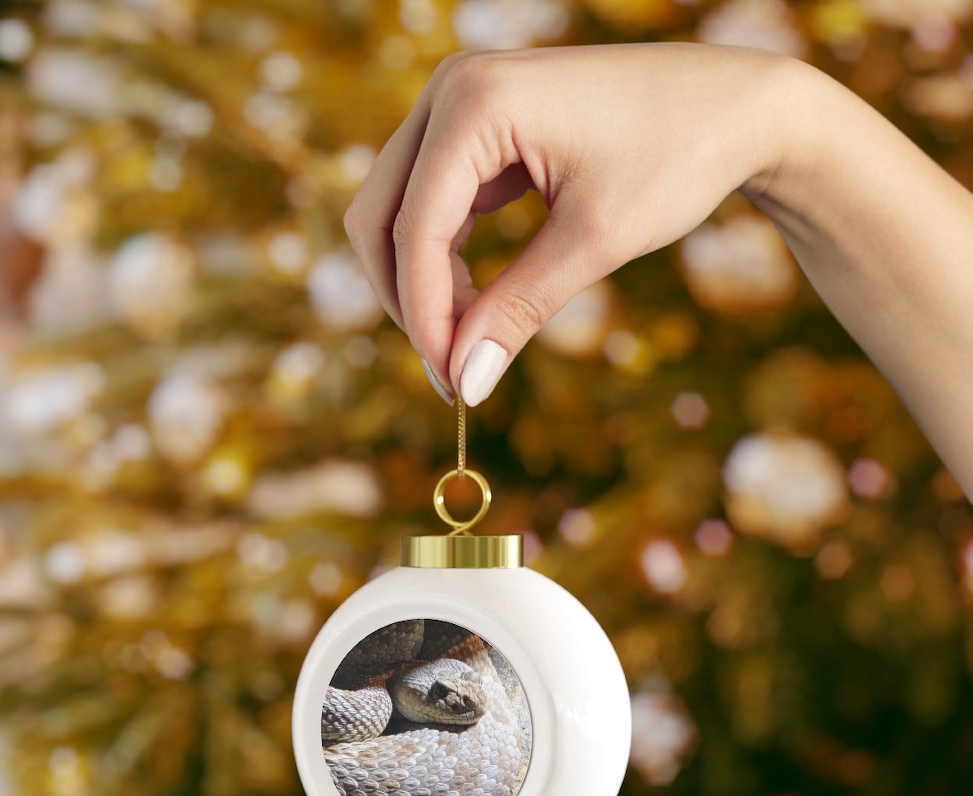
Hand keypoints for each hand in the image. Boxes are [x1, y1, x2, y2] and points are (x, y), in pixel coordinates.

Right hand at [344, 43, 792, 404]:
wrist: (736, 107)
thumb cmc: (677, 156)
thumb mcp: (594, 242)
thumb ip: (518, 310)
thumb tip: (466, 382)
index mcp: (474, 103)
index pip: (414, 230)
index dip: (425, 317)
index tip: (453, 384)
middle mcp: (451, 91)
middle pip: (379, 217)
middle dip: (408, 300)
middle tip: (452, 370)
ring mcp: (460, 106)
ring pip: (398, 213)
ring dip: (423, 284)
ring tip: (471, 343)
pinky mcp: (478, 129)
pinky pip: (433, 204)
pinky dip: (445, 260)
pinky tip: (479, 303)